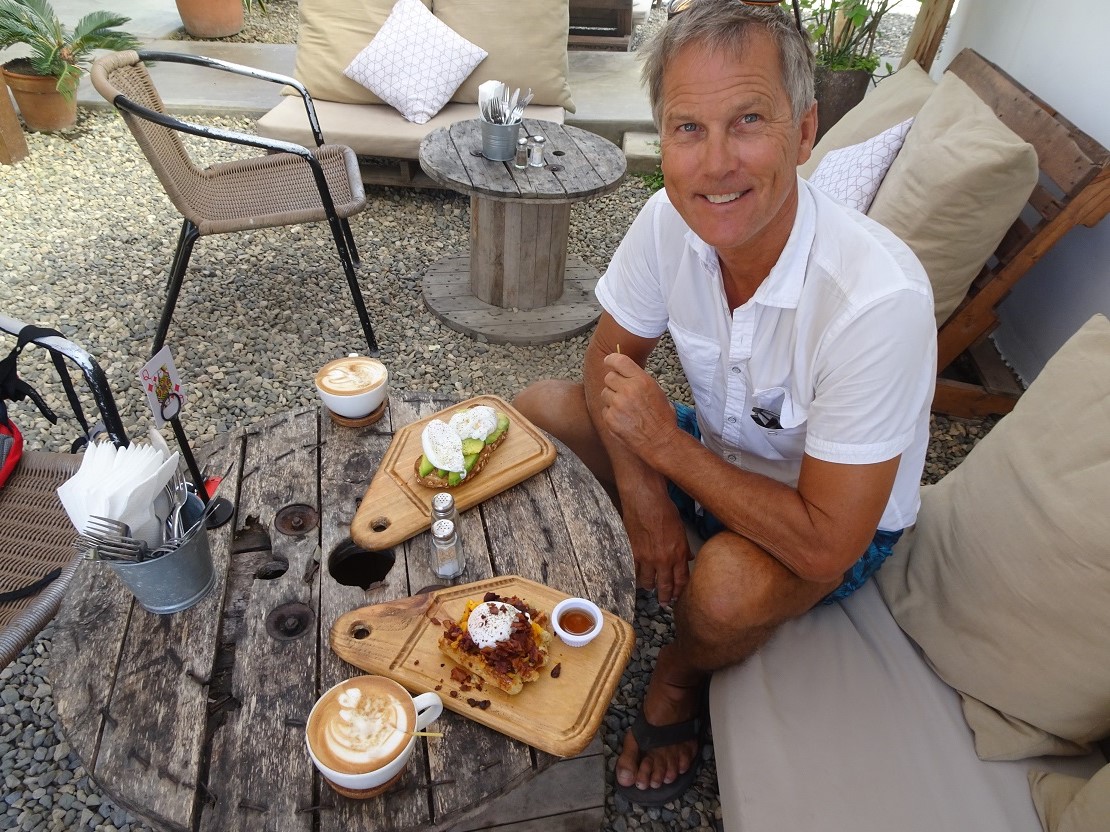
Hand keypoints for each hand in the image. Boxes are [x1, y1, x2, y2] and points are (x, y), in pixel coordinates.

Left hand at [599, 353, 678, 462]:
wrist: (660, 441)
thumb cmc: (661, 418)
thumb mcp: (656, 391)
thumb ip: (638, 380)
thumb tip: (624, 373)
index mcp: (641, 380)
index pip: (619, 361)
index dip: (611, 359)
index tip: (608, 360)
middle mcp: (627, 390)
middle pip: (609, 377)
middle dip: (614, 383)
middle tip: (622, 391)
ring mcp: (617, 405)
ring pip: (605, 393)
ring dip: (612, 398)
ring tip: (625, 408)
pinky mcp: (610, 419)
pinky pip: (605, 410)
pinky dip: (611, 413)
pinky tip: (623, 419)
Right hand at [620, 482, 691, 604]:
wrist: (645, 500)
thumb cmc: (665, 510)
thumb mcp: (681, 529)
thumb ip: (684, 547)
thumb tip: (689, 558)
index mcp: (678, 554)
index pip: (680, 580)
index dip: (679, 590)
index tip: (677, 595)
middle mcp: (663, 560)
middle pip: (665, 586)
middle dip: (665, 597)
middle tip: (665, 603)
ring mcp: (646, 558)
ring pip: (648, 582)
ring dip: (650, 586)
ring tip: (650, 588)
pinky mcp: (632, 553)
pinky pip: (634, 572)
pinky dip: (635, 576)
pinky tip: (636, 577)